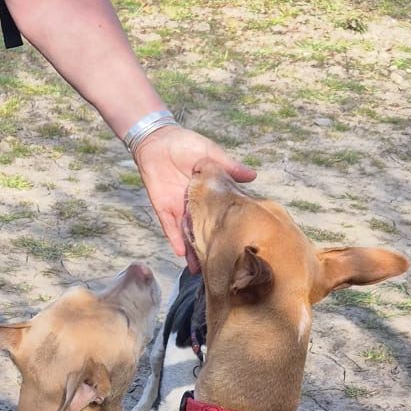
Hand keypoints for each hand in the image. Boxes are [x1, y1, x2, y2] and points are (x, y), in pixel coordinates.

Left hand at [133, 126, 255, 259]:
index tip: (241, 245)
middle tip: (222, 267)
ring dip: (193, 252)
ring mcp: (180, 209)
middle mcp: (196, 206)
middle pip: (206, 231)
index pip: (222, 215)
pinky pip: (170, 227)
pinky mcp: (164, 208)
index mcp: (210, 194)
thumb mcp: (211, 155)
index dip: (230, 229)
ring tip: (201, 270)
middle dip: (212, 248)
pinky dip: (176, 240)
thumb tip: (253, 176)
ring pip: (189, 234)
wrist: (157, 140)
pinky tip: (182, 254)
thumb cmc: (186, 144)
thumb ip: (229, 167)